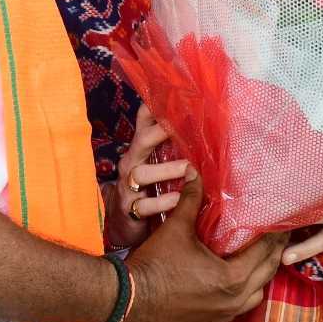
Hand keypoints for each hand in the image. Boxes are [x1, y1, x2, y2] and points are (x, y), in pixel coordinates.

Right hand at [104, 105, 187, 248]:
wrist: (123, 224)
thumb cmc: (146, 189)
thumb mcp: (153, 165)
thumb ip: (170, 149)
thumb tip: (199, 129)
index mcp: (139, 150)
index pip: (142, 123)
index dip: (153, 109)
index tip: (171, 97)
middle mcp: (131, 163)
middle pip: (141, 142)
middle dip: (159, 133)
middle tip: (179, 128)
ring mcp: (128, 186)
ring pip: (142, 173)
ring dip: (167, 170)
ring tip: (188, 169)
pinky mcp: (130, 208)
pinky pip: (145, 205)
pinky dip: (163, 202)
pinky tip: (177, 199)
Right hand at [122, 170, 286, 321]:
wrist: (128, 301)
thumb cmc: (154, 264)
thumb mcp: (175, 228)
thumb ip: (191, 200)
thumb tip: (194, 172)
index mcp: (232, 277)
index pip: (266, 252)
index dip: (276, 234)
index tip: (283, 221)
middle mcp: (235, 300)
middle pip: (267, 273)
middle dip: (274, 253)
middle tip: (278, 234)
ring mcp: (224, 315)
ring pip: (256, 294)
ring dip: (260, 275)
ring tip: (257, 256)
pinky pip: (238, 307)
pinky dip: (243, 292)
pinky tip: (233, 278)